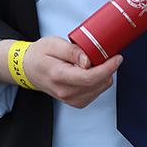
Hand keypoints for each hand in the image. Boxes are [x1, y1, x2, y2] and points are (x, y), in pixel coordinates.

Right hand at [0, 36, 121, 108]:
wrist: (29, 69)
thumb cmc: (40, 54)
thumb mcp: (53, 44)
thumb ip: (72, 51)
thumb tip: (88, 60)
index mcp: (59, 76)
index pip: (89, 78)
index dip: (107, 68)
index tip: (117, 57)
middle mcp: (66, 92)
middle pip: (97, 84)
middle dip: (109, 69)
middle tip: (109, 54)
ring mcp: (70, 99)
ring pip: (99, 89)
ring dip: (105, 75)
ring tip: (98, 61)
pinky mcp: (75, 102)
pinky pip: (95, 93)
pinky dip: (100, 82)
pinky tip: (94, 71)